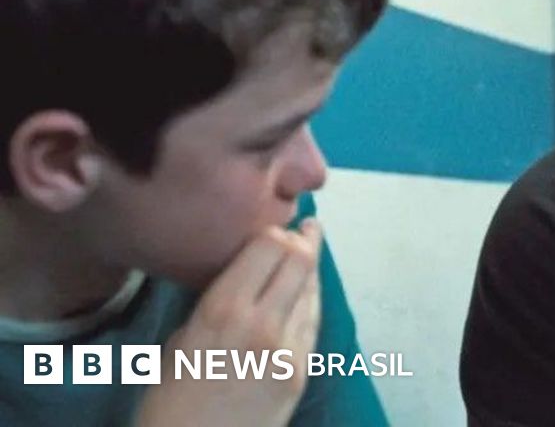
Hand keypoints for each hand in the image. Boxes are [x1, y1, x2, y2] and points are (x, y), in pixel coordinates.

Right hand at [135, 218, 323, 426]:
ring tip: (309, 248)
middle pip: (299, 260)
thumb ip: (214, 306)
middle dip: (303, 240)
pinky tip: (308, 290)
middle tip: (303, 229)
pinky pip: (313, 322)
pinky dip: (311, 299)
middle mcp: (261, 322)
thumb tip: (241, 280)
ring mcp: (288, 349)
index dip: (275, 230)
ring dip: (311, 268)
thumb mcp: (178, 342)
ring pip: (312, 290)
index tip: (275, 223)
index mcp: (221, 310)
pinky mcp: (303, 372)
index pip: (268, 246)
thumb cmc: (168, 403)